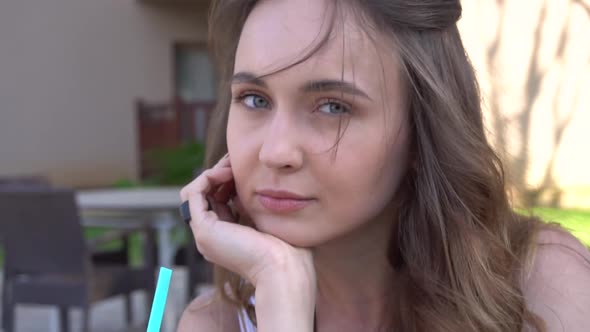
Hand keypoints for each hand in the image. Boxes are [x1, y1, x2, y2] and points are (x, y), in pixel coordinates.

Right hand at [180, 154, 314, 286]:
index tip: (245, 169)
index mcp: (224, 237)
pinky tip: (225, 172)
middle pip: (205, 195)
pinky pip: (192, 193)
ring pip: (196, 192)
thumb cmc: (286, 249)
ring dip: (212, 173)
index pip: (216, 200)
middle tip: (235, 161)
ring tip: (231, 166)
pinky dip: (206, 178)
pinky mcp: (204, 229)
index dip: (227, 181)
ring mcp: (204, 235)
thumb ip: (255, 206)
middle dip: (219, 173)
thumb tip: (252, 184)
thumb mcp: (266, 220)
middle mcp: (210, 237)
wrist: (284, 268)